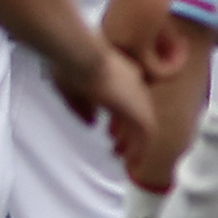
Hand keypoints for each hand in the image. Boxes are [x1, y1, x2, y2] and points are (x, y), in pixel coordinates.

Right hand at [50, 40, 156, 166]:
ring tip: (126, 160)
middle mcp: (132, 84)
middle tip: (118, 149)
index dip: (117, 120)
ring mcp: (138, 96)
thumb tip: (92, 123)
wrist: (81, 56)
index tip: (111, 133)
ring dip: (134, 144)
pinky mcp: (140, 109)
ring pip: (143, 125)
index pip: (124, 101)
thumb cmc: (71, 66)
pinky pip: (146, 134)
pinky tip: (131, 161)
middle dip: (126, 134)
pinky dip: (139, 149)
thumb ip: (83, 108)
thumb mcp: (73, 90)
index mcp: (118, 75)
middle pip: (135, 114)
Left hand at [104, 0, 190, 80]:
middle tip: (177, 43)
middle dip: (164, 63)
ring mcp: (121, 46)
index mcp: (108, 36)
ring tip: (180, 43)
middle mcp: (109, 45)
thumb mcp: (147, 13)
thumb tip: (162, 51)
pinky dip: (175, 63)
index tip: (169, 40)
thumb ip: (149, 33)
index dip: (156, 58)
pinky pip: (158, 71)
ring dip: (172, 63)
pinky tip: (181, 42)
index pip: (130, 67)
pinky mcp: (136, 45)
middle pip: (139, 75)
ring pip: (149, 76)